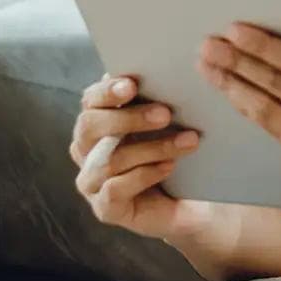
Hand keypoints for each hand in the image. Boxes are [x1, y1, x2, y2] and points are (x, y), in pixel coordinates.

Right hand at [70, 72, 213, 240]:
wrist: (193, 201)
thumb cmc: (176, 152)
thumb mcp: (169, 124)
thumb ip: (157, 99)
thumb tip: (163, 71)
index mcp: (98, 121)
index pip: (91, 100)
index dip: (107, 91)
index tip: (132, 84)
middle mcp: (87, 150)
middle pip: (89, 127)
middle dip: (127, 118)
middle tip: (165, 113)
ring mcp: (92, 181)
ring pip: (109, 160)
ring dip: (151, 148)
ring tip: (187, 141)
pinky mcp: (105, 208)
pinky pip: (114, 190)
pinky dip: (143, 176)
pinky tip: (168, 167)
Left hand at [196, 19, 280, 214]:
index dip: (267, 46)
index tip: (238, 30)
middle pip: (279, 86)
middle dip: (240, 63)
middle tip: (209, 45)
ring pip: (270, 112)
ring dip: (236, 88)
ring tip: (210, 68)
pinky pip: (279, 135)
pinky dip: (255, 113)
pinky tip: (238, 98)